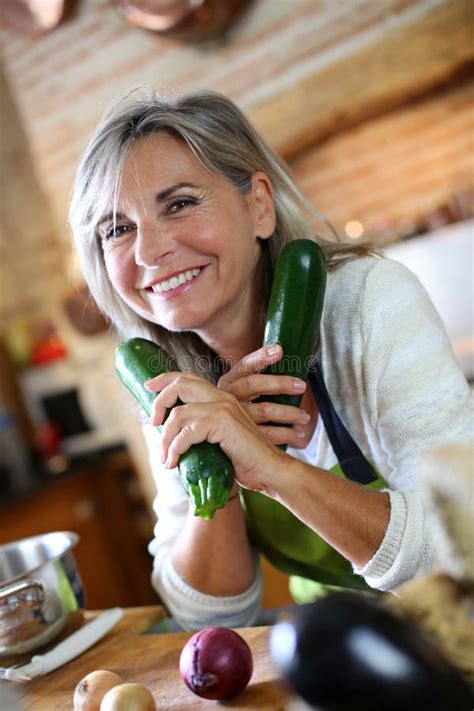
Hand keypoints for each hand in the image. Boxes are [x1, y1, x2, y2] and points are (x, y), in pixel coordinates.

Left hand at [145, 371, 286, 491]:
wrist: (270, 471)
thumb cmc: (244, 461)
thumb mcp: (217, 441)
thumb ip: (199, 432)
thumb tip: (169, 438)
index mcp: (221, 398)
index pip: (188, 378)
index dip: (165, 379)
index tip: (148, 386)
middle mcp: (222, 397)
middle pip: (180, 384)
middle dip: (159, 401)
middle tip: (153, 423)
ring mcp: (223, 408)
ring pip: (178, 413)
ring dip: (166, 438)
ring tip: (166, 458)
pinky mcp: (223, 423)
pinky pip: (187, 432)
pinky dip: (176, 448)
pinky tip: (175, 462)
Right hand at [217, 344, 310, 447]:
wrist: (216, 430)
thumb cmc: (238, 405)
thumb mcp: (239, 387)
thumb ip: (258, 375)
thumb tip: (283, 357)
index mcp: (229, 381)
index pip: (245, 365)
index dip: (261, 357)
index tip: (279, 350)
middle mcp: (228, 396)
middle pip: (254, 385)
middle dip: (280, 383)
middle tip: (301, 386)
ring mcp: (233, 416)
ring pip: (264, 411)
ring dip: (289, 413)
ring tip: (305, 417)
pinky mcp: (241, 437)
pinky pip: (267, 434)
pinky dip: (286, 434)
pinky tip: (298, 434)